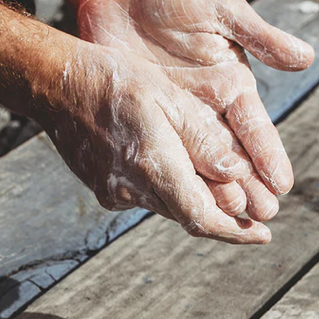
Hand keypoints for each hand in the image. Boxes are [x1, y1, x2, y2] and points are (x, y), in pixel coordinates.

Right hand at [38, 40, 272, 243]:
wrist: (56, 88)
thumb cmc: (115, 82)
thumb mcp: (168, 99)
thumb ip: (203, 140)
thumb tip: (237, 175)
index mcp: (154, 166)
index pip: (201, 217)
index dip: (235, 232)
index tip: (262, 235)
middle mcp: (133, 190)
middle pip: (188, 215)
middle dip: (221, 216)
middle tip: (251, 210)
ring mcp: (115, 194)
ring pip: (168, 207)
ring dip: (194, 200)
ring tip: (217, 185)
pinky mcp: (105, 191)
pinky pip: (146, 198)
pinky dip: (168, 190)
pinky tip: (173, 167)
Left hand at [78, 0, 314, 221]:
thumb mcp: (220, 11)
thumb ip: (258, 36)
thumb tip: (305, 59)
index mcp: (231, 86)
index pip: (254, 128)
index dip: (268, 156)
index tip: (281, 185)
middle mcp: (207, 111)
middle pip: (231, 155)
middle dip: (248, 186)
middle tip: (262, 217)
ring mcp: (175, 120)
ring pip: (198, 164)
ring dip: (214, 192)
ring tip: (229, 220)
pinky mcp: (146, 123)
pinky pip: (163, 156)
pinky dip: (173, 179)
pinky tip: (180, 203)